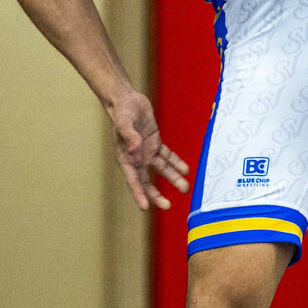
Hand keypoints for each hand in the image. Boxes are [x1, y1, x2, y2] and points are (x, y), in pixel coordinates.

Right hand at [110, 90, 189, 209]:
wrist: (127, 99)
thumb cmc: (122, 111)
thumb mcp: (124, 122)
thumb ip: (129, 136)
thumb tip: (135, 150)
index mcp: (126, 157)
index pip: (132, 179)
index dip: (138, 193)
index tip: (145, 207)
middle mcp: (136, 158)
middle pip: (146, 181)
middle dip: (156, 194)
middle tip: (167, 206)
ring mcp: (147, 152)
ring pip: (161, 170)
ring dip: (172, 178)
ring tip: (185, 188)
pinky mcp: (155, 143)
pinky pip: (167, 156)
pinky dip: (176, 163)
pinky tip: (185, 170)